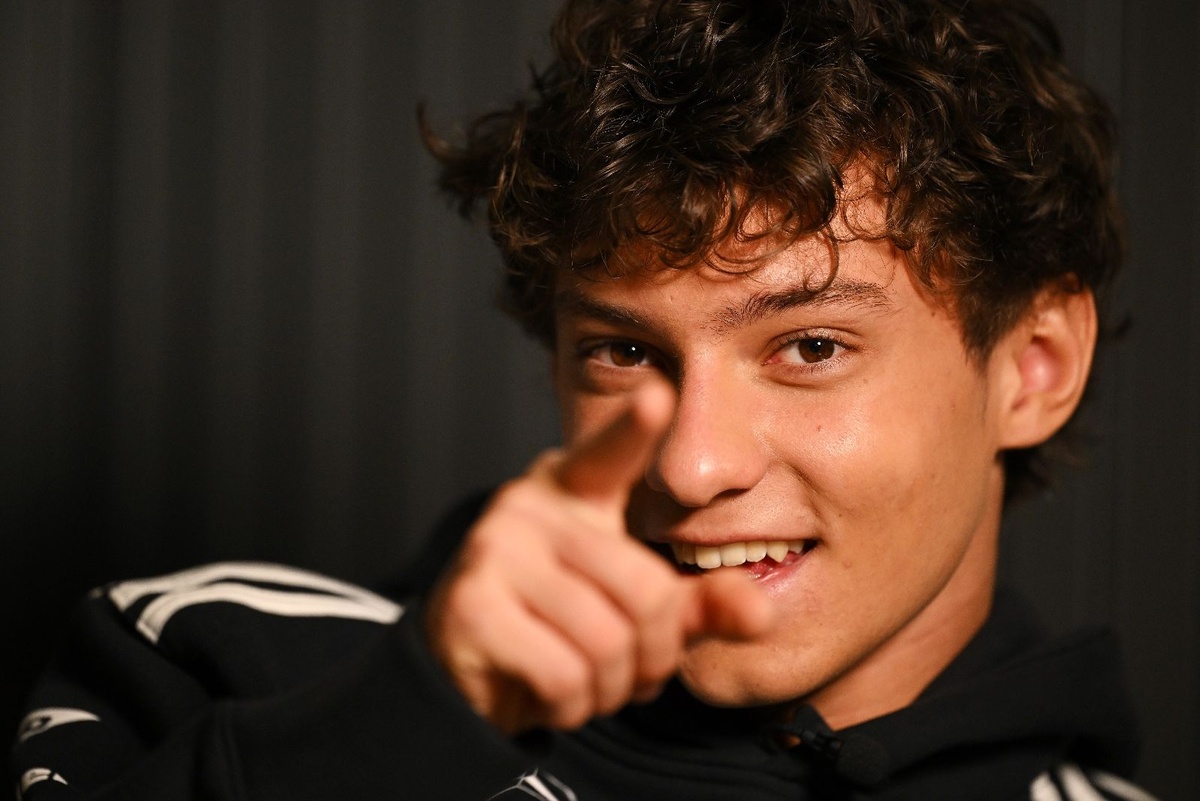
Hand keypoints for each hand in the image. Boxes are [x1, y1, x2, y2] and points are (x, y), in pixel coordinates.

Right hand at [424, 380, 772, 734]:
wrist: (477, 679)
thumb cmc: (566, 627)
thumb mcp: (640, 610)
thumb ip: (700, 603)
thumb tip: (762, 610)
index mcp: (576, 488)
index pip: (610, 453)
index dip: (633, 427)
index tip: (658, 392)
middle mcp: (529, 504)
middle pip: (646, 593)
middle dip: (651, 656)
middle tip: (628, 669)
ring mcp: (495, 549)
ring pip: (606, 641)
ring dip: (610, 686)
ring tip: (586, 678)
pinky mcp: (470, 605)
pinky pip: (563, 674)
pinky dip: (572, 704)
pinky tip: (549, 691)